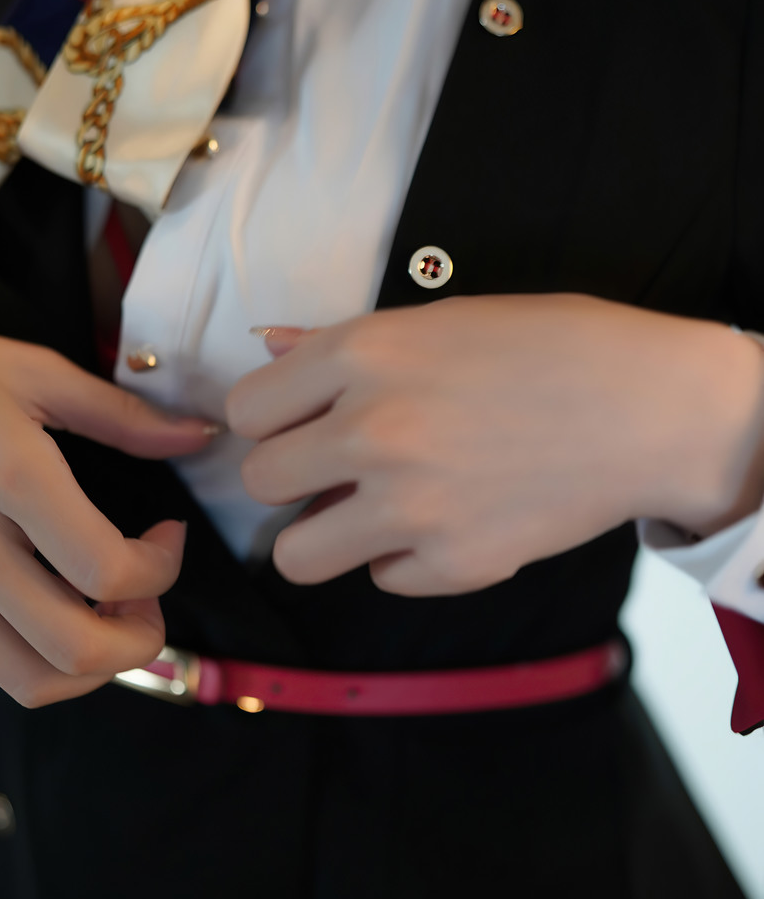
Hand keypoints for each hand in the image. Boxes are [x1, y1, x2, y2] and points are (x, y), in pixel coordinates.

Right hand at [0, 312, 218, 704]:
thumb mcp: (29, 368)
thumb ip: (121, 412)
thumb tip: (194, 434)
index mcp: (9, 477)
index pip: (108, 571)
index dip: (162, 569)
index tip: (166, 537)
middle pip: (76, 649)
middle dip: (141, 642)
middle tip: (149, 601)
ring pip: (29, 678)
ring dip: (91, 666)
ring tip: (107, 617)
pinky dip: (38, 649)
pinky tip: (52, 600)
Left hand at [226, 294, 763, 595]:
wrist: (651, 409)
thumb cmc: (553, 347)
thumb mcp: (442, 319)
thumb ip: (342, 341)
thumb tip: (268, 347)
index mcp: (364, 355)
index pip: (247, 409)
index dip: (272, 417)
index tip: (299, 422)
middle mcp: (372, 430)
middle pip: (260, 481)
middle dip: (291, 476)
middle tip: (334, 469)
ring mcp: (410, 505)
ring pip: (298, 554)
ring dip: (325, 535)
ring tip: (368, 512)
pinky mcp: (454, 564)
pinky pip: (382, 578)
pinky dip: (405, 559)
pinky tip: (447, 522)